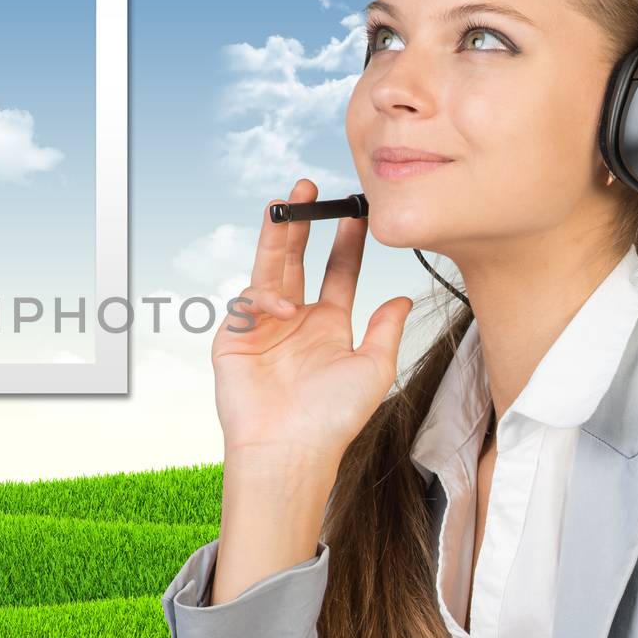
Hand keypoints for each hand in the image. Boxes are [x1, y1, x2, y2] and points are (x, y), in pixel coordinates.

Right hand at [213, 179, 412, 467]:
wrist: (289, 450)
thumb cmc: (332, 419)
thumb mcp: (373, 370)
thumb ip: (385, 330)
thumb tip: (404, 299)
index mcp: (328, 326)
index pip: (337, 272)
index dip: (346, 242)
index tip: (357, 212)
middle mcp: (295, 320)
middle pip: (298, 259)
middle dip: (303, 223)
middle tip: (309, 188)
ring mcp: (262, 326)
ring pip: (269, 269)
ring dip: (275, 236)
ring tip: (282, 205)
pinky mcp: (233, 337)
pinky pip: (246, 302)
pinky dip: (264, 299)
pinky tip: (282, 310)